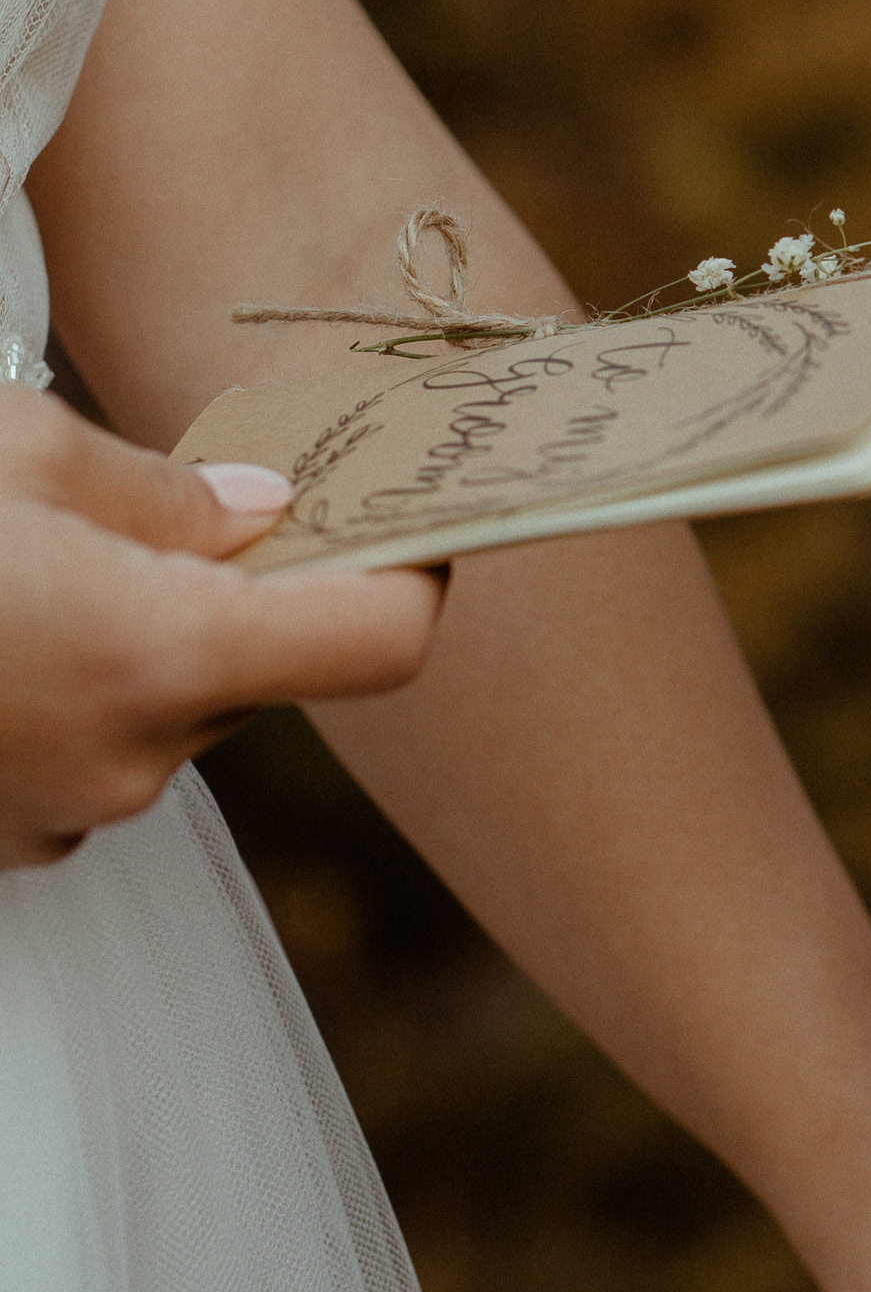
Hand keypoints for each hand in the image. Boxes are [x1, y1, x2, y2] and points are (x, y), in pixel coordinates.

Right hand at [0, 387, 445, 865]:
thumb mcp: (19, 452)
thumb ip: (161, 489)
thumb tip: (260, 506)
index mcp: (158, 654)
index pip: (377, 641)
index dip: (410, 575)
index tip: (404, 522)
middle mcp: (130, 761)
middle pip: (262, 671)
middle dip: (240, 594)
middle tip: (169, 514)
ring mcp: (63, 815)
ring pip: (171, 714)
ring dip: (146, 645)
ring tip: (43, 568)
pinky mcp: (5, 839)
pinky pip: (89, 757)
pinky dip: (73, 699)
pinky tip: (4, 638)